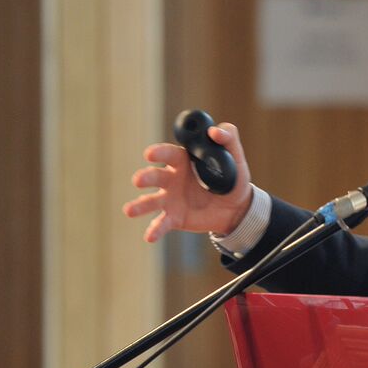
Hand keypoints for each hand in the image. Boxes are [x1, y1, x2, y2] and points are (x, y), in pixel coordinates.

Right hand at [122, 122, 253, 241]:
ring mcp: (170, 199)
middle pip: (155, 176)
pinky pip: (162, 223)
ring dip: (140, 205)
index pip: (168, 154)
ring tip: (130, 210)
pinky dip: (154, 230)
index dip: (158, 153)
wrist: (237, 209)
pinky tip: (149, 236)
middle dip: (145, 177)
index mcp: (183, 161)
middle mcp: (172, 179)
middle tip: (139, 180)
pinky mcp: (174, 217)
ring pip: (151, 201)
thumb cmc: (233, 179)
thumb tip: (215, 130)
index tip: (150, 154)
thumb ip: (228, 138)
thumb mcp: (235, 157)